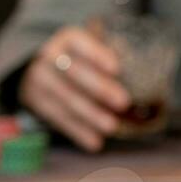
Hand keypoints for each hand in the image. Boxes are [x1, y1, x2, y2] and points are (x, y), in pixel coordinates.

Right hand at [19, 26, 130, 151]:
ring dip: (90, 115)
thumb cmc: (80, 56)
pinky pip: (58, 119)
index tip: (117, 68)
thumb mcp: (91, 45)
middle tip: (124, 102)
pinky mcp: (36, 102)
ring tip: (112, 126)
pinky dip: (78, 132)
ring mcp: (40, 80)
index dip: (97, 55)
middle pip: (75, 74)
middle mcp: (50, 57)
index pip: (80, 43)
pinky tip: (95, 143)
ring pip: (66, 99)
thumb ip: (110, 53)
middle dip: (100, 88)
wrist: (39, 66)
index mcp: (67, 38)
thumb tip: (144, 68)